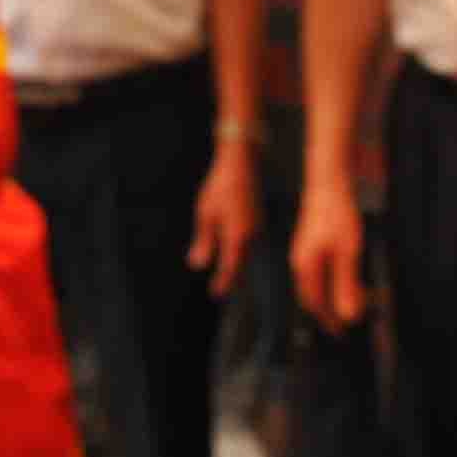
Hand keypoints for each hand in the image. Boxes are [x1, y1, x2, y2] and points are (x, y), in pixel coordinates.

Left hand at [188, 140, 259, 296]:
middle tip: (219, 288)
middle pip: (241, 263)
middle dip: (230, 277)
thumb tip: (198, 265)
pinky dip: (241, 250)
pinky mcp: (259, 219)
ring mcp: (258, 227)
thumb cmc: (221, 187)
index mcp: (237, 236)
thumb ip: (204, 242)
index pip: (231, 268)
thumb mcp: (205, 214)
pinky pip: (250, 241)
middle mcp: (252, 235)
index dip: (223, 282)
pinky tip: (233, 250)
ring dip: (237, 263)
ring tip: (225, 273)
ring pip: (247, 252)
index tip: (216, 293)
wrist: (242, 163)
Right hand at [289, 179, 370, 333]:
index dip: (329, 321)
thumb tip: (348, 315)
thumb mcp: (348, 252)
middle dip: (327, 313)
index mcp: (306, 268)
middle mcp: (301, 263)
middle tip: (344, 325)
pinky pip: (318, 271)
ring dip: (330, 297)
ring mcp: (303, 252)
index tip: (342, 334)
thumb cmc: (338, 214)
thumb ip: (347, 285)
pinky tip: (341, 279)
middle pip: (312, 297)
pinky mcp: (310, 243)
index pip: (316, 305)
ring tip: (347, 304)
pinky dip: (330, 282)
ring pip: (315, 284)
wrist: (329, 182)